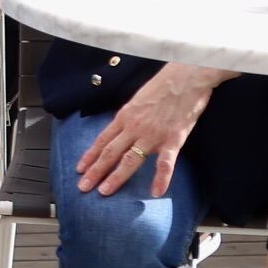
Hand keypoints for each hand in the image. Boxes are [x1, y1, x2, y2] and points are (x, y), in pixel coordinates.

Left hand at [76, 69, 217, 197]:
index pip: (103, 139)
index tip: (80, 169)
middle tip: (83, 187)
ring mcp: (153, 134)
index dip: (90, 155)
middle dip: (95, 171)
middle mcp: (134, 126)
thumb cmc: (165, 84)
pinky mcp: (173, 138)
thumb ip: (131, 115)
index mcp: (125, 116)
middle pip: (110, 152)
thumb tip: (123, 126)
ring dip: (116, 177)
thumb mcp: (139, 98)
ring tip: (105, 192)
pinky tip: (156, 192)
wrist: (187, 76)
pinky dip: (161, 179)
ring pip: (130, 159)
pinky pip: (165, 162)